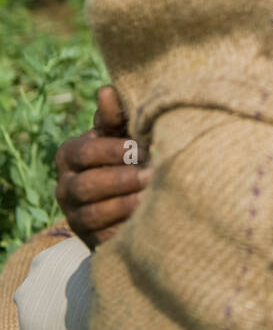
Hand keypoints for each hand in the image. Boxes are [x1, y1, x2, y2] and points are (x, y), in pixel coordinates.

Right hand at [55, 85, 150, 250]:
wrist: (128, 200)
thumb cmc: (126, 155)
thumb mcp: (120, 134)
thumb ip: (114, 116)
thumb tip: (107, 91)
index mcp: (70, 155)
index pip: (86, 152)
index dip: (115, 151)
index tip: (143, 148)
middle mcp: (65, 186)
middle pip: (87, 184)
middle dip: (121, 178)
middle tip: (151, 173)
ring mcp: (75, 215)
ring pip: (94, 212)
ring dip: (124, 203)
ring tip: (150, 194)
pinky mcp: (90, 239)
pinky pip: (103, 236)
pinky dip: (124, 226)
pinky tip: (146, 216)